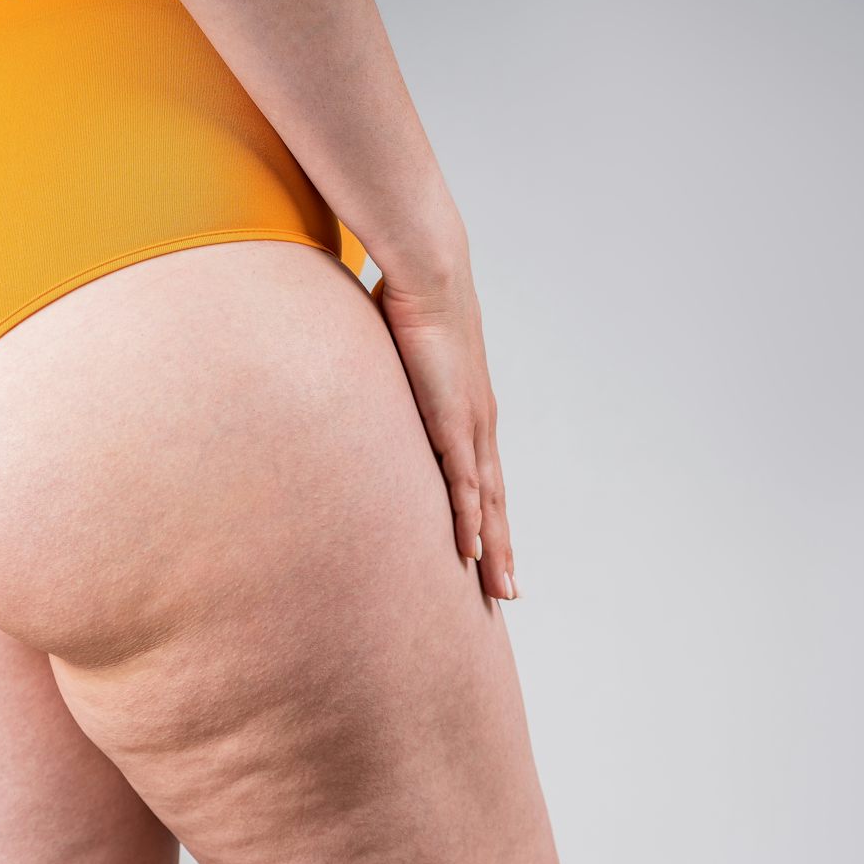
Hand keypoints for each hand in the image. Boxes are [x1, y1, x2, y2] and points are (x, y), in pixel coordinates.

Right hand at [375, 263, 516, 599]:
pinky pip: (465, 484)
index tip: (490, 550)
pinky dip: (471, 520)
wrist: (428, 271)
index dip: (489, 516)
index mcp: (467, 411)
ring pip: (489, 503)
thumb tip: (356, 380)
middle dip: (502, 549)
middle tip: (507, 592)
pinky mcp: (455, 422)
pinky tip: (472, 550)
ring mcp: (471, 426)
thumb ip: (385, 379)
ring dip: (495, 548)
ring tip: (501, 589)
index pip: (483, 477)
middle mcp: (479, 425)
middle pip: (496, 502)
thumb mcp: (397, 354)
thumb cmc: (410, 301)